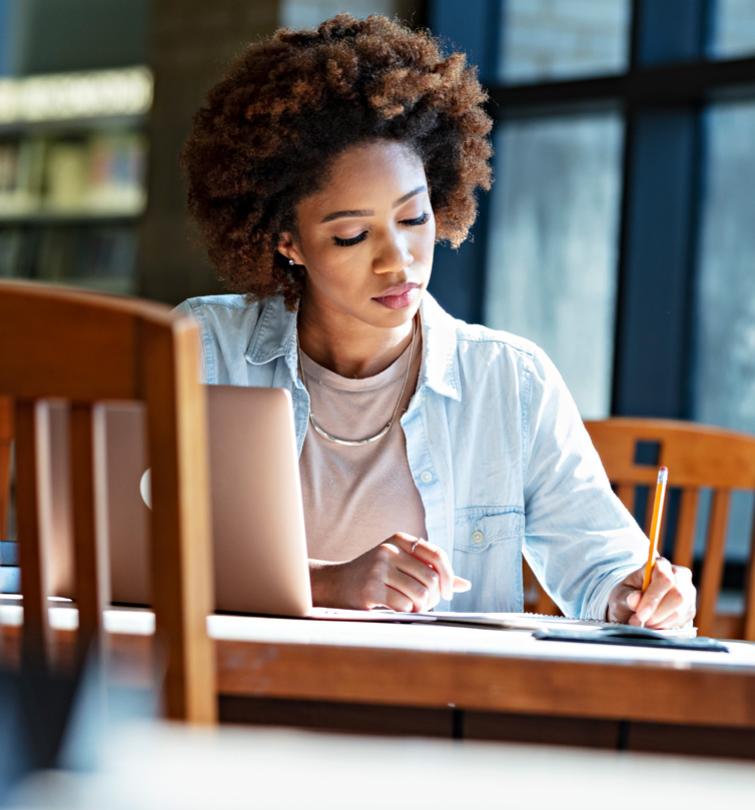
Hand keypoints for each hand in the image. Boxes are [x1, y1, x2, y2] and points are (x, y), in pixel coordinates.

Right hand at [311, 532, 470, 611]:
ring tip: (412, 607)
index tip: (447, 592)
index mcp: (399, 539)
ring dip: (421, 606)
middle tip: (426, 604)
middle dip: (433, 597)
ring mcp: (378, 568)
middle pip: (430, 578)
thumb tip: (465, 584)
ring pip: (419, 594)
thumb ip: (431, 572)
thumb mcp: (401, 565)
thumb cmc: (374, 576)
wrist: (335, 584)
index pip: (437, 555)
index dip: (448, 576)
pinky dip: (406, 611)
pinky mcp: (371, 588)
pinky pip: (404, 605)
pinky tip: (397, 608)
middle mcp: (389, 550)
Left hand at [607, 557, 695, 628]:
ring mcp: (688, 592)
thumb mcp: (620, 595)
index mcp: (660, 565)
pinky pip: (682, 622)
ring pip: (681, 611)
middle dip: (656, 612)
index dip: (653, 597)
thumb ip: (626, 596)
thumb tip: (634, 599)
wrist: (636, 608)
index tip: (640, 613)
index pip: (663, 577)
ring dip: (660, 621)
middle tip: (640, 621)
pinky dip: (665, 627)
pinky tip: (654, 625)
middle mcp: (679, 575)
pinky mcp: (691, 609)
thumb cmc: (628, 596)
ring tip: (644, 624)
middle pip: (678, 594)